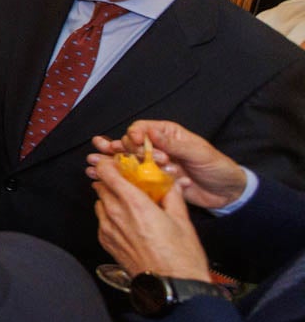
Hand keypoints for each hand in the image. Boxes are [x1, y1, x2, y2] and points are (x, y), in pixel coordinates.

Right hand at [88, 121, 247, 209]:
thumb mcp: (199, 152)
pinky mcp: (153, 181)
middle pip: (129, 144)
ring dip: (109, 162)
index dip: (134, 135)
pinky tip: (100, 177)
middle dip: (117, 148)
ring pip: (126, 161)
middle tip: (106, 151)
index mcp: (167, 134)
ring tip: (92, 163)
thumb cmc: (217, 167)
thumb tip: (151, 133)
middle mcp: (157, 147)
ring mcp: (154, 165)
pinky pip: (132, 178)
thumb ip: (174, 144)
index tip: (135, 143)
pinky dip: (116, 177)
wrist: (228, 192)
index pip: (142, 129)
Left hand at [93, 160, 209, 278]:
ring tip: (130, 203)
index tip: (120, 163)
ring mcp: (108, 229)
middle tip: (128, 182)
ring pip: (100, 202)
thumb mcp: (182, 220)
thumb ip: (172, 195)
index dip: (110, 164)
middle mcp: (116, 214)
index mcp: (134, 204)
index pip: (107, 172)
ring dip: (110, 198)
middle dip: (112, 180)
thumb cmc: (180, 257)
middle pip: (101, 185)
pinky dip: (110, 215)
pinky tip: (128, 221)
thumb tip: (169, 182)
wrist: (171, 287)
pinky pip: (101, 220)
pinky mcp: (106, 242)